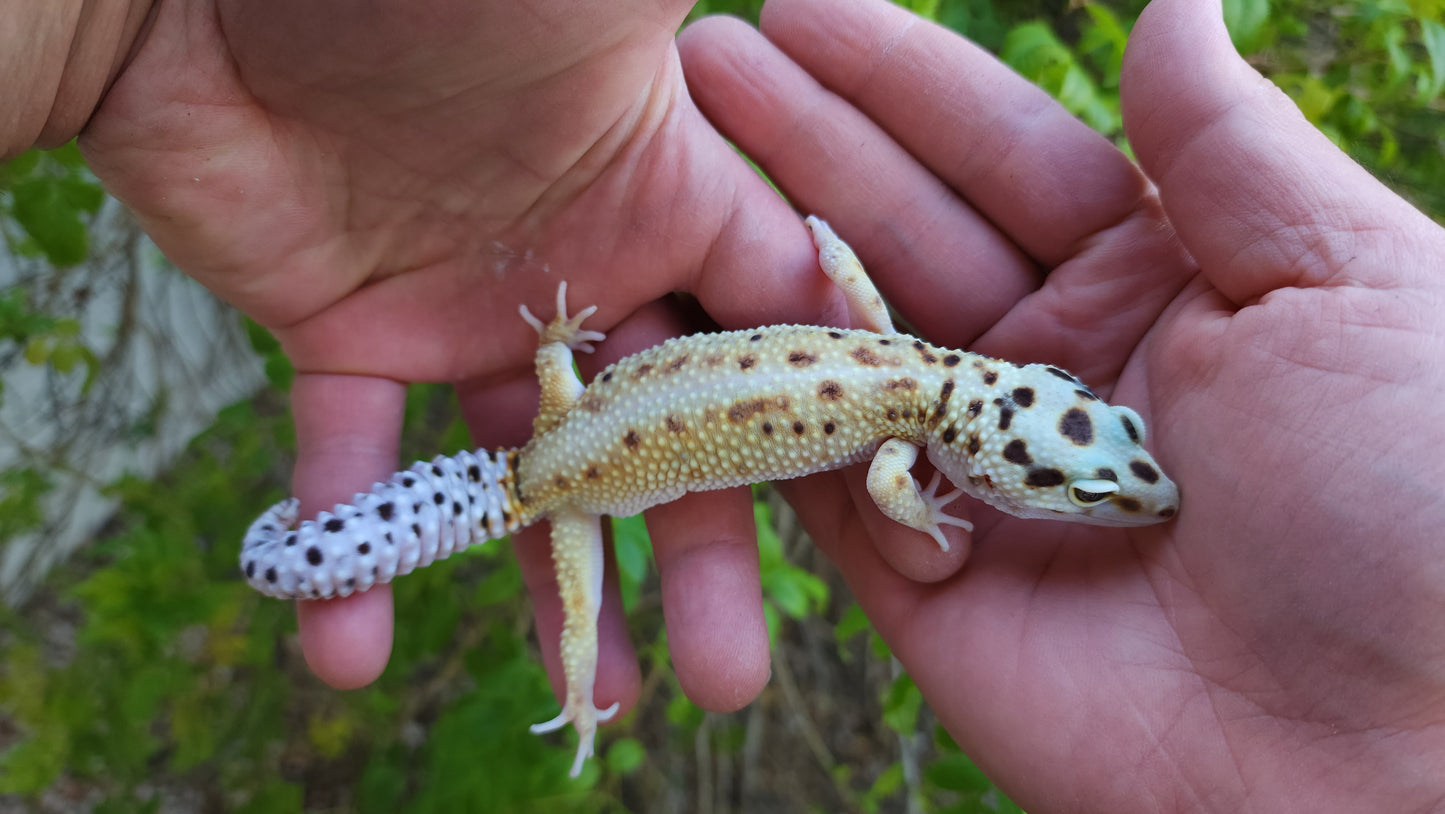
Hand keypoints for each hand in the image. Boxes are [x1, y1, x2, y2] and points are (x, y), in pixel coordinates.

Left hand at [73, 0, 864, 710]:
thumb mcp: (606, 11)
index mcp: (663, 197)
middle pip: (663, 439)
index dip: (818, 431)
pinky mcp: (346, 339)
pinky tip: (346, 648)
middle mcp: (577, 272)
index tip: (868, 534)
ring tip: (597, 695)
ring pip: (530, 481)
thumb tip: (827, 125)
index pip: (770, 331)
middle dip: (699, 557)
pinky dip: (353, 552)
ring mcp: (464, 317)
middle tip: (725, 677)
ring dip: (557, 592)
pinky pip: (359, 468)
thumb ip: (718, 81)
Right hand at [680, 0, 1444, 809]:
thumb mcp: (1351, 285)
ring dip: (756, 263)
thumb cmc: (1417, 506)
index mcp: (1164, 279)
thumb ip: (1228, 154)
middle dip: (800, 146)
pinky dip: (769, 415)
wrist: (1391, 763)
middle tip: (700, 66)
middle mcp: (1056, 366)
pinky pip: (822, 482)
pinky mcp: (925, 577)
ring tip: (669, 176)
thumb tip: (1173, 5)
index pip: (1004, 153)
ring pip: (843, 347)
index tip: (801, 10)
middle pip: (902, 233)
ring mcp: (980, 472)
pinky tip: (699, 325)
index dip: (899, 81)